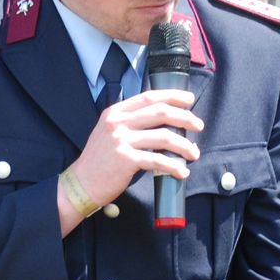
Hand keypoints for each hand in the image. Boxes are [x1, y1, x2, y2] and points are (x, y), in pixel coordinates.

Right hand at [63, 88, 202, 214]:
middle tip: (198, 125)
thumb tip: (163, 124)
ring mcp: (121, 141)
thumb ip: (130, 124)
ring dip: (184, 145)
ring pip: (163, 137)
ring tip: (194, 153)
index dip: (172, 96)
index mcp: (115, 113)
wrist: (81, 183)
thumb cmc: (98, 161)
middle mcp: (118, 123)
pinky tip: (181, 171)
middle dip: (185, 118)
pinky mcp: (126, 160)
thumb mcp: (109, 133)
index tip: (189, 100)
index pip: (149, 97)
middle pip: (160, 112)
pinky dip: (173, 166)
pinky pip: (157, 160)